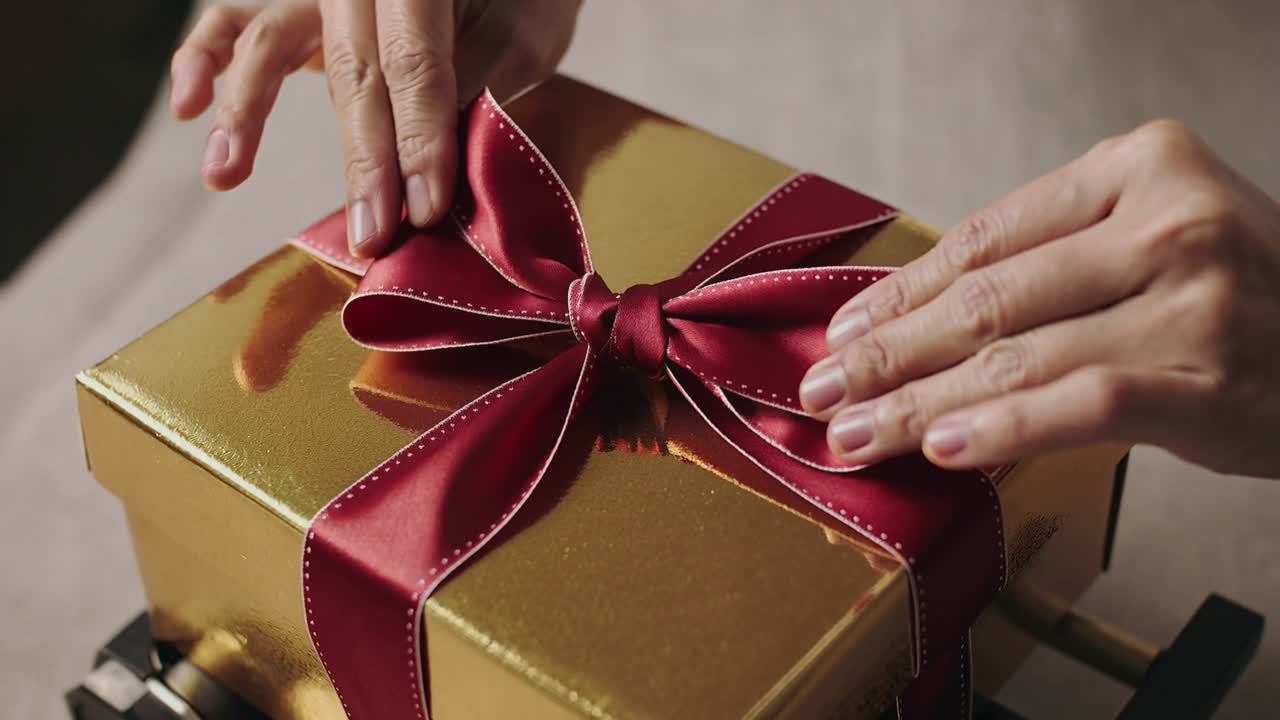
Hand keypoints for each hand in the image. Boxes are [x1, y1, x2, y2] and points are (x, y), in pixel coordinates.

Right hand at [170, 0, 581, 255]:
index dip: (422, 140)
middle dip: (363, 160)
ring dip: (247, 113)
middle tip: (372, 234)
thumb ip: (477, 81)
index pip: (416, 64)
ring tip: (223, 174)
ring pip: (271, 41)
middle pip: (352, 69)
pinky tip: (187, 106)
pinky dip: (202, 59)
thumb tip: (437, 165)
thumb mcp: (522, 29)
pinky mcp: (292, 0)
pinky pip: (231, 20)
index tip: (426, 207)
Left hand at [800, 120, 1279, 477]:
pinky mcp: (1206, 379)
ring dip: (917, 402)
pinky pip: (1078, 403)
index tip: (846, 331)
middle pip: (987, 298)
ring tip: (855, 431)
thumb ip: (1054, 262)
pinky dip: (1001, 429)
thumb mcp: (1155, 237)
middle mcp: (1165, 221)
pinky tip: (941, 448)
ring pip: (1016, 356)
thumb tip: (922, 319)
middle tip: (825, 387)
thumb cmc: (1247, 294)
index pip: (985, 237)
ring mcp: (1189, 299)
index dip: (902, 292)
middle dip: (890, 353)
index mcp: (1139, 167)